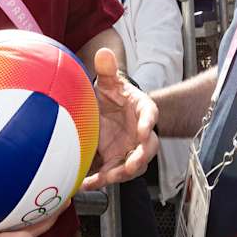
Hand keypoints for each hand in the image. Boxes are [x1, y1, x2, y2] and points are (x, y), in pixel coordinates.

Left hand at [82, 48, 158, 190]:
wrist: (108, 112)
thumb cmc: (114, 96)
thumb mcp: (110, 82)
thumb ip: (108, 70)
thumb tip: (104, 52)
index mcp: (143, 110)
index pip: (151, 115)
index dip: (148, 124)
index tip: (144, 131)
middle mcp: (141, 133)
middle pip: (148, 149)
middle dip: (140, 158)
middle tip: (132, 165)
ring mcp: (130, 149)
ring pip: (133, 166)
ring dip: (121, 173)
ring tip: (105, 179)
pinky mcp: (116, 161)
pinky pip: (111, 174)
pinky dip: (99, 180)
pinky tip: (85, 184)